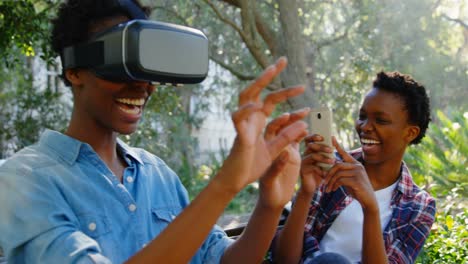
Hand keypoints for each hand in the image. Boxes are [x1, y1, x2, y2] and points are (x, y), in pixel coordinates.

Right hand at [215, 57, 306, 193]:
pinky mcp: (239, 136)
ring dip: (258, 82)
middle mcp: (251, 118)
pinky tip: (256, 104)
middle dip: (270, 74)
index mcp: (259, 121)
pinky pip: (238, 118)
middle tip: (283, 60)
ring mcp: (244, 124)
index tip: (303, 86)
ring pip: (246, 96)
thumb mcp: (276, 149)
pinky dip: (246, 109)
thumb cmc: (253, 165)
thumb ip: (288, 136)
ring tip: (271, 70)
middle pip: (258, 89)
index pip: (272, 99)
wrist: (238, 181)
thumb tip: (304, 123)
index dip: (286, 91)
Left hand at [259, 108, 309, 208]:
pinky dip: (307, 137)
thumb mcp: (269, 181)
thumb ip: (276, 167)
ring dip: (303, 126)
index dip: (279, 121)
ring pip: (294, 132)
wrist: (273, 200)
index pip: (271, 129)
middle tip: (306, 111)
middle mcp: (275, 146)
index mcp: (266, 149)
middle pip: (284, 126)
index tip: (287, 115)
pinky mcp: (293, 156)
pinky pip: (300, 142)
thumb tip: (286, 153)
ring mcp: (285, 149)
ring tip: (313, 122)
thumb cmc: (267, 190)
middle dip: (294, 117)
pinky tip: (314, 134)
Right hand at [300, 134, 333, 195]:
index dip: (314, 136)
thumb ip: (327, 151)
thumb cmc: (320, 171)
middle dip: (321, 147)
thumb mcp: (325, 161)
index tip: (322, 137)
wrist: (312, 186)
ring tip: (332, 162)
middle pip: (310, 146)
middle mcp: (304, 154)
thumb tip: (334, 139)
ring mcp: (303, 162)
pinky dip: (321, 170)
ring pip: (312, 156)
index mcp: (309, 150)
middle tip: (331, 150)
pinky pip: (312, 167)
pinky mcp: (303, 170)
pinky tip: (326, 173)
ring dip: (323, 158)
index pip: (308, 139)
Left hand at [324, 137, 376, 210]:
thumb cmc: (357, 190)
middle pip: (337, 165)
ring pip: (338, 173)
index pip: (345, 153)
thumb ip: (342, 173)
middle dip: (328, 174)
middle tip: (323, 182)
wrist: (368, 201)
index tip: (331, 137)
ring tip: (327, 189)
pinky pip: (341, 180)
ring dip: (330, 182)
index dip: (337, 145)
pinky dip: (335, 185)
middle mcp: (357, 166)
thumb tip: (329, 169)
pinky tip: (333, 190)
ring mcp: (358, 173)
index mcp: (355, 164)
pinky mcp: (357, 180)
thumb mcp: (349, 179)